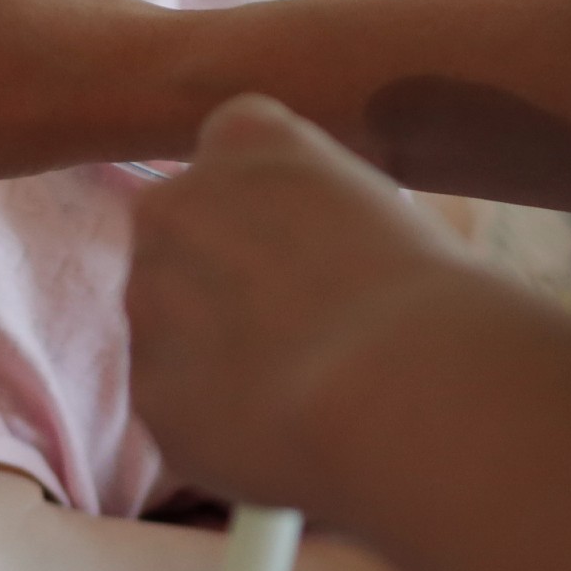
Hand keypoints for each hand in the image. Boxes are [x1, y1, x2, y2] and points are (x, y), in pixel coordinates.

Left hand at [125, 96, 469, 509]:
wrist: (396, 388)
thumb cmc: (424, 292)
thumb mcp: (382, 209)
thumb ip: (318, 215)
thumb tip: (315, 260)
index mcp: (244, 136)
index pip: (233, 149)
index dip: (270, 210)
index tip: (312, 251)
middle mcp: (174, 205)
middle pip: (184, 238)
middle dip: (224, 281)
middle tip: (303, 330)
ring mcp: (148, 299)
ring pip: (169, 327)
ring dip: (214, 354)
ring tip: (300, 389)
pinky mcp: (147, 388)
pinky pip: (178, 403)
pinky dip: (216, 423)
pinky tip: (279, 434)